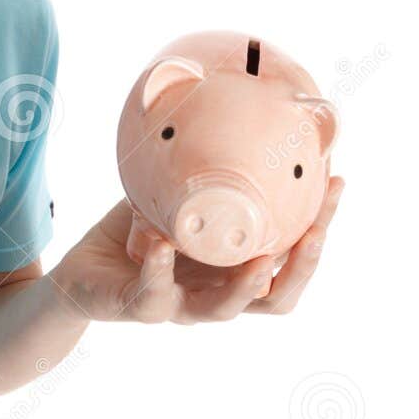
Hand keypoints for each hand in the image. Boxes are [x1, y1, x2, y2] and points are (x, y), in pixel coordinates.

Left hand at [55, 177, 343, 324]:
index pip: (291, 258)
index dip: (319, 227)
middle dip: (303, 265)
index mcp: (234, 269)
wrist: (83, 272)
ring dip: (245, 286)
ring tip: (259, 259)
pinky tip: (161, 244)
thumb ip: (205, 171)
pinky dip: (158, 271)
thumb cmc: (137, 234)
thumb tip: (232, 108)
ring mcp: (180, 305)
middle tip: (316, 231)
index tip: (335, 183)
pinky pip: (153, 297)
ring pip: (224, 310)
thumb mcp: (174, 197)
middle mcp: (216, 294)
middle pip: (276, 296)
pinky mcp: (139, 308)